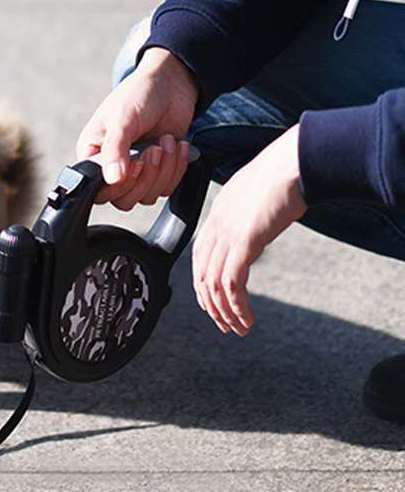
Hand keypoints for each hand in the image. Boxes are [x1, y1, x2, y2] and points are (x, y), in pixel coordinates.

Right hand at [77, 47, 197, 208]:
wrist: (172, 84)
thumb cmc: (139, 94)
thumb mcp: (122, 119)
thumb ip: (114, 150)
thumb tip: (111, 179)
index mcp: (93, 153)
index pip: (99, 190)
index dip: (119, 184)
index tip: (136, 163)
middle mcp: (112, 166)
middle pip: (124, 199)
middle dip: (146, 176)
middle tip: (154, 149)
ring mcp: (137, 171)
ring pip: (148, 195)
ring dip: (164, 170)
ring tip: (166, 140)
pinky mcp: (159, 170)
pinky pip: (167, 187)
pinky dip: (177, 167)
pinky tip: (177, 144)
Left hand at [192, 124, 306, 335]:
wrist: (293, 162)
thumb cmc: (282, 175)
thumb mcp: (256, 196)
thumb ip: (247, 215)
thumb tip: (254, 229)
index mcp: (217, 214)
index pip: (199, 256)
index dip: (203, 283)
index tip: (212, 302)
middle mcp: (216, 225)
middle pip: (201, 274)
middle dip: (211, 305)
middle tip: (225, 324)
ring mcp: (228, 233)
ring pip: (214, 284)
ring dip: (225, 312)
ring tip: (239, 328)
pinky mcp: (245, 242)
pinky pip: (232, 284)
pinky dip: (237, 306)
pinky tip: (248, 319)